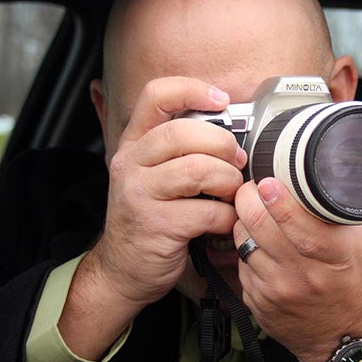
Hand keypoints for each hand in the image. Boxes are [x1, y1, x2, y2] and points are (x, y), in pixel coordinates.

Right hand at [59, 77, 245, 359]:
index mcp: (134, 144)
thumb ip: (182, 150)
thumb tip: (234, 128)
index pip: (155, 96)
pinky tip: (224, 223)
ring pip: (198, 170)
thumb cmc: (152, 218)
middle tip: (237, 161)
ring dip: (228, 181)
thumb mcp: (156, 176)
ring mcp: (139, 194)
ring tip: (232, 193)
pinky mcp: (155, 226)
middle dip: (222, 144)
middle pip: (183, 132)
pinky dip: (226, 217)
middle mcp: (130, 164)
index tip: (222, 100)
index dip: (192, 90)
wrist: (124, 270)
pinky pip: (206, 212)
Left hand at [233, 178, 361, 361]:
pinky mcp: (257, 300)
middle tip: (254, 187)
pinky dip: (244, 245)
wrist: (341, 336)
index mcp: (337, 258)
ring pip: (243, 242)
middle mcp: (304, 276)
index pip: (304, 231)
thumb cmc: (358, 283)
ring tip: (253, 209)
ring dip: (243, 219)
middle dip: (250, 199)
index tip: (270, 183)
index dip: (282, 205)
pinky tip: (255, 238)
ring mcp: (277, 290)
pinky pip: (239, 262)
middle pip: (262, 229)